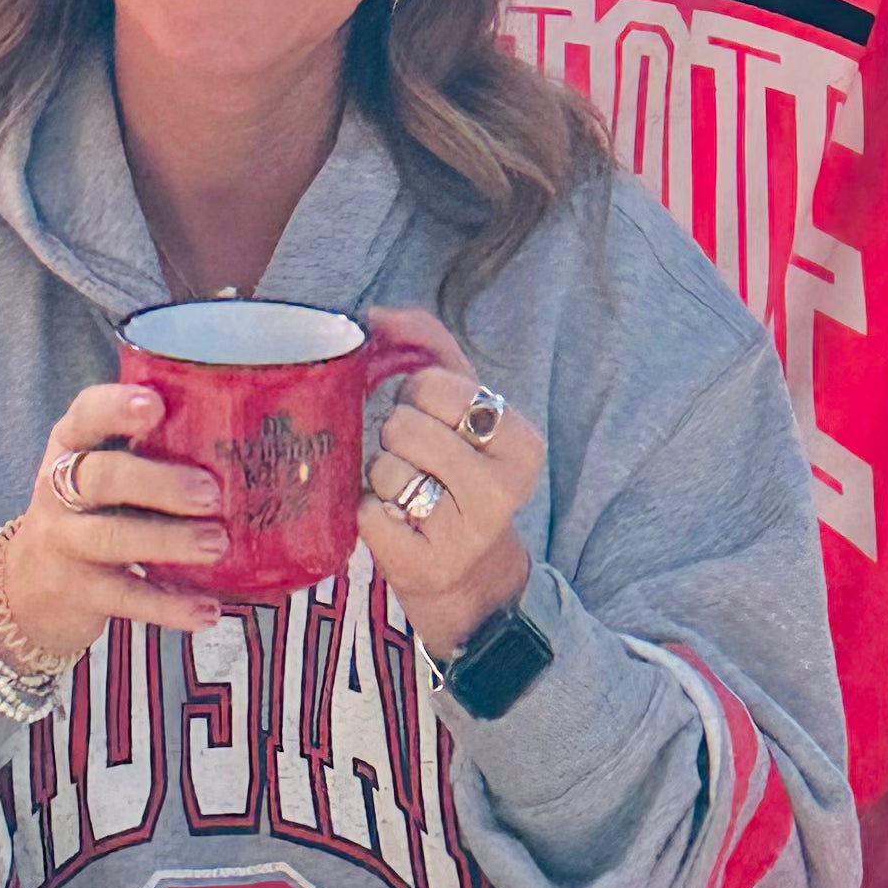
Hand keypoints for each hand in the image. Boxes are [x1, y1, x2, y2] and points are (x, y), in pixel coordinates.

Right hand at [0, 379, 226, 669]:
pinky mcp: (79, 592)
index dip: (116, 407)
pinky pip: (126, 598)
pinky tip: (208, 609)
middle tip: (211, 493)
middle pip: (100, 477)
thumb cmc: (93, 509)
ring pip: (111, 537)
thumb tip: (245, 429)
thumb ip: (150, 448)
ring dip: (169, 541)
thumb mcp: (103, 468)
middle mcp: (58, 489)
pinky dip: (169, 606)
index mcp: (71, 445)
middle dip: (158, 483)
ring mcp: (65, 543)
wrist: (31, 584)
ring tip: (218, 544)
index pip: (86, 415)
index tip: (155, 405)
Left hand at [356, 305, 542, 662]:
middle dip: (396, 438)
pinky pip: (367, 514)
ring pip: (383, 469)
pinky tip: (397, 526)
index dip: (416, 397)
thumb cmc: (457, 472)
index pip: (431, 384)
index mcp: (521, 441)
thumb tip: (375, 314)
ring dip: (382, 479)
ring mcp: (466, 534)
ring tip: (410, 497)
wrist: (466, 572)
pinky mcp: (426, 567)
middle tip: (418, 463)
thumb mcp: (460, 406)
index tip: (435, 423)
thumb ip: (428, 346)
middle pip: (402, 425)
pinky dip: (368, 514)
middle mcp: (503, 489)